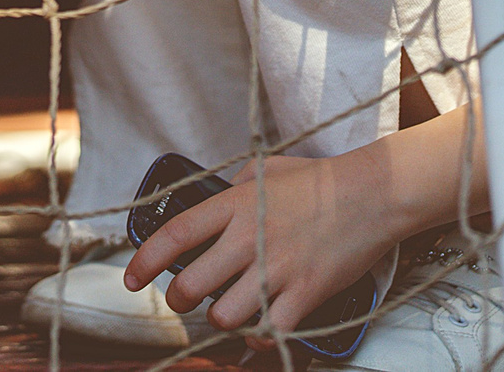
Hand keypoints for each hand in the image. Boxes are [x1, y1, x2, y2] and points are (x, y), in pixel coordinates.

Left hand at [122, 152, 396, 339]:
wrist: (372, 193)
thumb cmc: (321, 179)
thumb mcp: (268, 168)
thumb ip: (237, 184)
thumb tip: (218, 196)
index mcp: (236, 203)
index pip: (175, 235)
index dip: (144, 261)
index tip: (132, 278)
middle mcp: (249, 237)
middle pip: (190, 284)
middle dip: (178, 300)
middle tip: (182, 299)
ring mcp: (277, 268)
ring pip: (224, 315)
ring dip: (220, 319)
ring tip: (226, 311)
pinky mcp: (305, 292)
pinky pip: (269, 330)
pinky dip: (261, 336)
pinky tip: (262, 328)